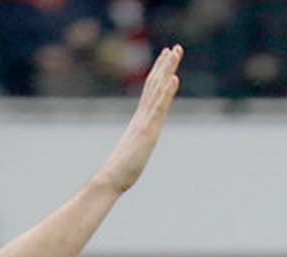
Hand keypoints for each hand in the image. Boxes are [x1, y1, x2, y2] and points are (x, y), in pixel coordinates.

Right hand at [94, 45, 181, 196]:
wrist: (111, 178)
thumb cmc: (120, 171)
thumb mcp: (133, 154)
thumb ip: (136, 146)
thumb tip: (136, 150)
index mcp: (139, 121)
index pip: (151, 92)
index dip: (159, 74)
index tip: (165, 59)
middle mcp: (142, 116)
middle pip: (154, 84)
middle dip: (165, 65)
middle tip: (174, 48)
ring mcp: (144, 122)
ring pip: (157, 90)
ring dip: (167, 70)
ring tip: (175, 52)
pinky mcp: (148, 130)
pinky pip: (159, 107)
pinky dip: (167, 91)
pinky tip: (174, 78)